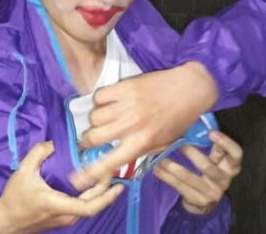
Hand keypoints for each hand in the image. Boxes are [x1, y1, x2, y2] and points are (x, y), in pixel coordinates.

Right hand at [0, 141, 123, 233]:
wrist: (6, 222)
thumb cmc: (14, 199)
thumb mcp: (23, 171)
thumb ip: (38, 153)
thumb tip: (53, 143)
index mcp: (58, 205)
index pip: (89, 206)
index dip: (107, 196)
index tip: (118, 183)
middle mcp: (66, 215)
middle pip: (94, 204)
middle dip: (107, 186)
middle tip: (113, 167)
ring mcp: (66, 219)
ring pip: (89, 205)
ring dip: (99, 190)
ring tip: (105, 172)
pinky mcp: (64, 218)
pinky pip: (83, 206)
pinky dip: (91, 194)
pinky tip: (93, 181)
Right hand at [71, 61, 217, 189]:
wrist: (189, 89)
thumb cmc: (177, 119)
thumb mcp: (162, 143)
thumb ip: (139, 151)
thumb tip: (118, 158)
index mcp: (141, 143)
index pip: (109, 162)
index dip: (89, 173)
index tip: (76, 179)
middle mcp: (131, 125)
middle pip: (93, 136)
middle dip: (88, 140)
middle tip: (92, 138)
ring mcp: (126, 105)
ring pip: (94, 116)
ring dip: (96, 120)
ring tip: (106, 118)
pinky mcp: (124, 87)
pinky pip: (98, 96)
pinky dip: (100, 101)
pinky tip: (109, 102)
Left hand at [152, 130, 241, 214]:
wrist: (206, 200)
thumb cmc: (209, 171)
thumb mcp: (215, 159)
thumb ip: (209, 144)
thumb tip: (192, 121)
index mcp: (231, 166)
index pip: (235, 153)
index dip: (225, 143)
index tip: (211, 133)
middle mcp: (224, 180)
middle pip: (207, 166)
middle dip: (191, 153)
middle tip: (178, 144)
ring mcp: (212, 193)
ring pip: (190, 177)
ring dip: (173, 167)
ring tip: (160, 158)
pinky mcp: (199, 201)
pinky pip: (180, 187)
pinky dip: (167, 177)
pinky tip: (157, 170)